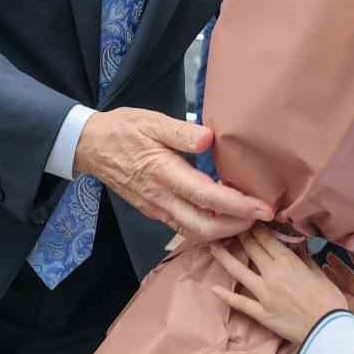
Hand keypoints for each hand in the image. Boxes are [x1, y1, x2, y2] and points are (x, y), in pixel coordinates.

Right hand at [74, 108, 272, 241]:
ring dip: (223, 231)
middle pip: (204, 227)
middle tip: (262, 215)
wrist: (90, 146)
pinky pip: (184, 228)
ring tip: (247, 217)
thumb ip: (181, 132)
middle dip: (237, 227)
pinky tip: (223, 216)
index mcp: (164, 173)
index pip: (207, 198)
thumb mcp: (152, 121)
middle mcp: (161, 198)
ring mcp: (156, 208)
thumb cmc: (124, 130)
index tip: (263, 208)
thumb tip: (209, 138)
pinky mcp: (154, 211)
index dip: (238, 206)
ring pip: (194, 232)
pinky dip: (208, 228)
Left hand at [209, 228, 347, 343]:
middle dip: (241, 236)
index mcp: (288, 261)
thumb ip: (304, 258)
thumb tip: (295, 245)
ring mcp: (263, 294)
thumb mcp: (318, 272)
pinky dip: (227, 296)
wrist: (328, 329)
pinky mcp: (261, 313)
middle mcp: (271, 274)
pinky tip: (214, 289)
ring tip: (212, 247)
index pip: (266, 239)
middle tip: (231, 227)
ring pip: (239, 271)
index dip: (255, 228)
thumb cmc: (329, 300)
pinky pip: (240, 302)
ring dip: (225, 257)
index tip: (248, 220)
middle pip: (251, 249)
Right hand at [322, 256, 353, 353]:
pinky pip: (340, 322)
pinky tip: (323, 316)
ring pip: (340, 304)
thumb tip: (328, 293)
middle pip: (342, 288)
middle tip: (317, 268)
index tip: (328, 256)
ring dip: (328, 296)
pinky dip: (330, 316)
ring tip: (316, 288)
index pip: (349, 277)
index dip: (338, 267)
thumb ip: (350, 304)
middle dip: (330, 278)